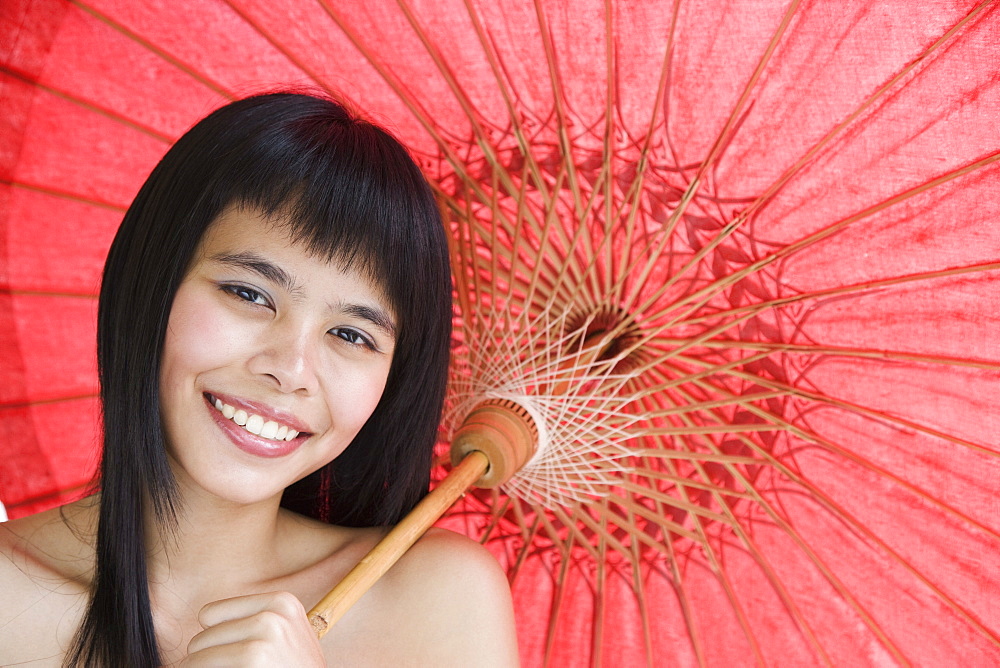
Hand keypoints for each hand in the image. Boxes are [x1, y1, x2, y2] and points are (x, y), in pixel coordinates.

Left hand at [182, 591, 325, 666]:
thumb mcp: (286, 635)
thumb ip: (253, 621)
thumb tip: (199, 625)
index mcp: (281, 602)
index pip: (209, 614)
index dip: (216, 639)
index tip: (234, 653)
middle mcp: (274, 616)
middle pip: (201, 637)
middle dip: (208, 659)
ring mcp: (263, 639)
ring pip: (195, 657)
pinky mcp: (253, 660)